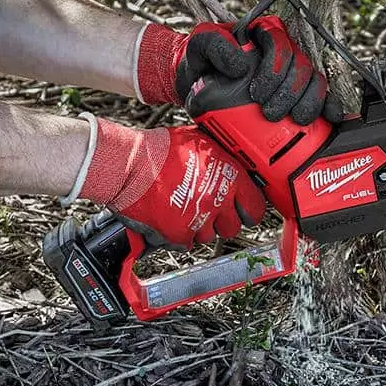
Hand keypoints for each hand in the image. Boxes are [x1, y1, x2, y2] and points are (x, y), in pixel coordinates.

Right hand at [67, 116, 265, 248]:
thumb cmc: (160, 150)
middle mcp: (218, 200)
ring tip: (183, 209)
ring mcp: (200, 219)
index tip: (243, 210)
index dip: (248, 210)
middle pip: (233, 227)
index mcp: (230, 176)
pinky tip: (170, 218)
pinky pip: (186, 243)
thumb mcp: (201, 141)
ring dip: (199, 227)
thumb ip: (221, 157)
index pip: (256, 207)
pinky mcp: (179, 234)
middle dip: (222, 221)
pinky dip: (178, 235)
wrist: (129, 165)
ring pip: (209, 236)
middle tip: (208, 210)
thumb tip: (232, 162)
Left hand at [134, 18, 342, 124]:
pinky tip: (329, 118)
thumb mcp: (198, 47)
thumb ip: (213, 45)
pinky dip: (328, 107)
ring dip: (309, 102)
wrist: (197, 86)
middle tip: (270, 114)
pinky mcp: (298, 93)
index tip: (256, 93)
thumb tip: (240, 64)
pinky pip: (322, 96)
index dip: (276, 68)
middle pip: (301, 66)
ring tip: (294, 121)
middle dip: (290, 92)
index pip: (280, 43)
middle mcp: (282, 52)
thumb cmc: (199, 62)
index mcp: (262, 34)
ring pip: (314, 82)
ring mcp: (292, 73)